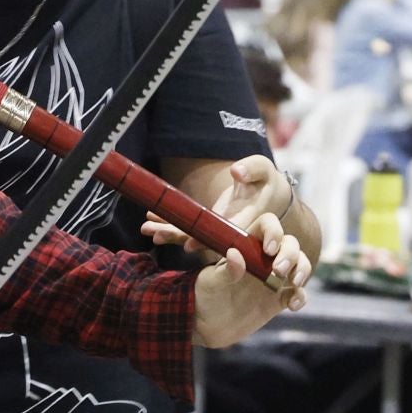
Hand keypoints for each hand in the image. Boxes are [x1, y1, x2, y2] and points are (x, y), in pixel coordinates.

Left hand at [142, 156, 289, 260]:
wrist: (266, 194)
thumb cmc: (265, 180)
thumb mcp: (264, 170)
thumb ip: (253, 169)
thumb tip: (236, 171)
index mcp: (247, 219)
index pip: (227, 233)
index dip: (208, 239)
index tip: (189, 244)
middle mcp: (229, 229)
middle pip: (202, 237)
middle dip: (179, 236)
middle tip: (156, 235)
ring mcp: (216, 230)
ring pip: (191, 234)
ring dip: (168, 231)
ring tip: (146, 229)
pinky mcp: (208, 226)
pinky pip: (187, 228)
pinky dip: (169, 224)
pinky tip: (150, 220)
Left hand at [191, 213, 310, 347]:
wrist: (206, 325)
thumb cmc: (205, 295)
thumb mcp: (210, 282)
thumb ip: (225, 270)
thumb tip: (235, 254)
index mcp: (246, 245)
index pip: (266, 224)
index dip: (273, 231)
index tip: (269, 249)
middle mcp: (263, 258)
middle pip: (289, 243)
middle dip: (290, 254)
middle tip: (278, 271)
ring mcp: (273, 278)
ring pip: (300, 264)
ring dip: (303, 269)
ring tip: (294, 283)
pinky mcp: (279, 299)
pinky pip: (298, 293)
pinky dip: (300, 297)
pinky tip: (292, 306)